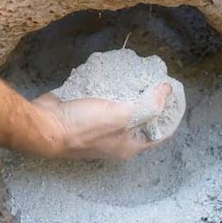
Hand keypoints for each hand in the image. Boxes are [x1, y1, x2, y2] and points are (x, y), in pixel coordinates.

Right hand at [31, 83, 172, 158]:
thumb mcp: (121, 116)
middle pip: (140, 121)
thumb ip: (147, 105)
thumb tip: (168, 91)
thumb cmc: (85, 126)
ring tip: (138, 75)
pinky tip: (113, 76)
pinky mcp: (86, 117)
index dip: (170, 115)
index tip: (175, 94)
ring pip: (121, 111)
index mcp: (129, 147)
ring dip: (130, 95)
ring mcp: (100, 130)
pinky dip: (111, 91)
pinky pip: (104, 103)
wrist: (45, 125)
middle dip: (150, 102)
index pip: (159, 134)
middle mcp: (116, 142)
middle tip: (156, 80)